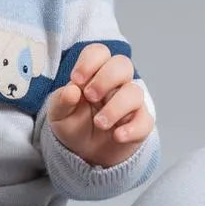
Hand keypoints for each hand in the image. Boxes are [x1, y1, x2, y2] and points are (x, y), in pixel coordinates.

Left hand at [45, 44, 153, 169]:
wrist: (84, 153)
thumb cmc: (73, 125)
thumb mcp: (58, 114)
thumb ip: (61, 101)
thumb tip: (71, 89)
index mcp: (95, 74)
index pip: (99, 52)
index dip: (90, 61)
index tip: (77, 80)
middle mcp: (116, 84)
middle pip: (123, 64)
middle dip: (106, 78)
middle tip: (90, 97)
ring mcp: (130, 104)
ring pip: (135, 92)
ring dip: (116, 107)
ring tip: (99, 123)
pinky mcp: (140, 124)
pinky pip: (145, 121)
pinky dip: (132, 129)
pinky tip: (117, 136)